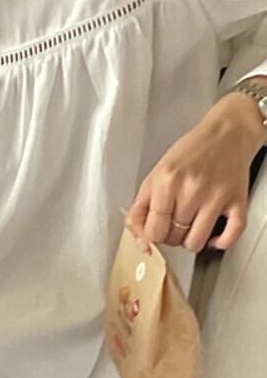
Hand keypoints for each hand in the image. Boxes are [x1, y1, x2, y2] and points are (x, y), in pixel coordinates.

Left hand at [126, 92, 266, 254]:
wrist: (226, 134)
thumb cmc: (191, 152)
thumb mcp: (156, 173)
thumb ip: (141, 207)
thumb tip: (140, 239)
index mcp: (167, 181)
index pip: (154, 230)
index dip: (153, 235)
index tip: (157, 229)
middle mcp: (191, 189)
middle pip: (174, 238)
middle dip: (171, 235)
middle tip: (174, 221)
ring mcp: (216, 196)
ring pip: (196, 242)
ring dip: (191, 240)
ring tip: (191, 226)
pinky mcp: (237, 201)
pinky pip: (229, 237)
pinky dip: (220, 243)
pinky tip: (213, 235)